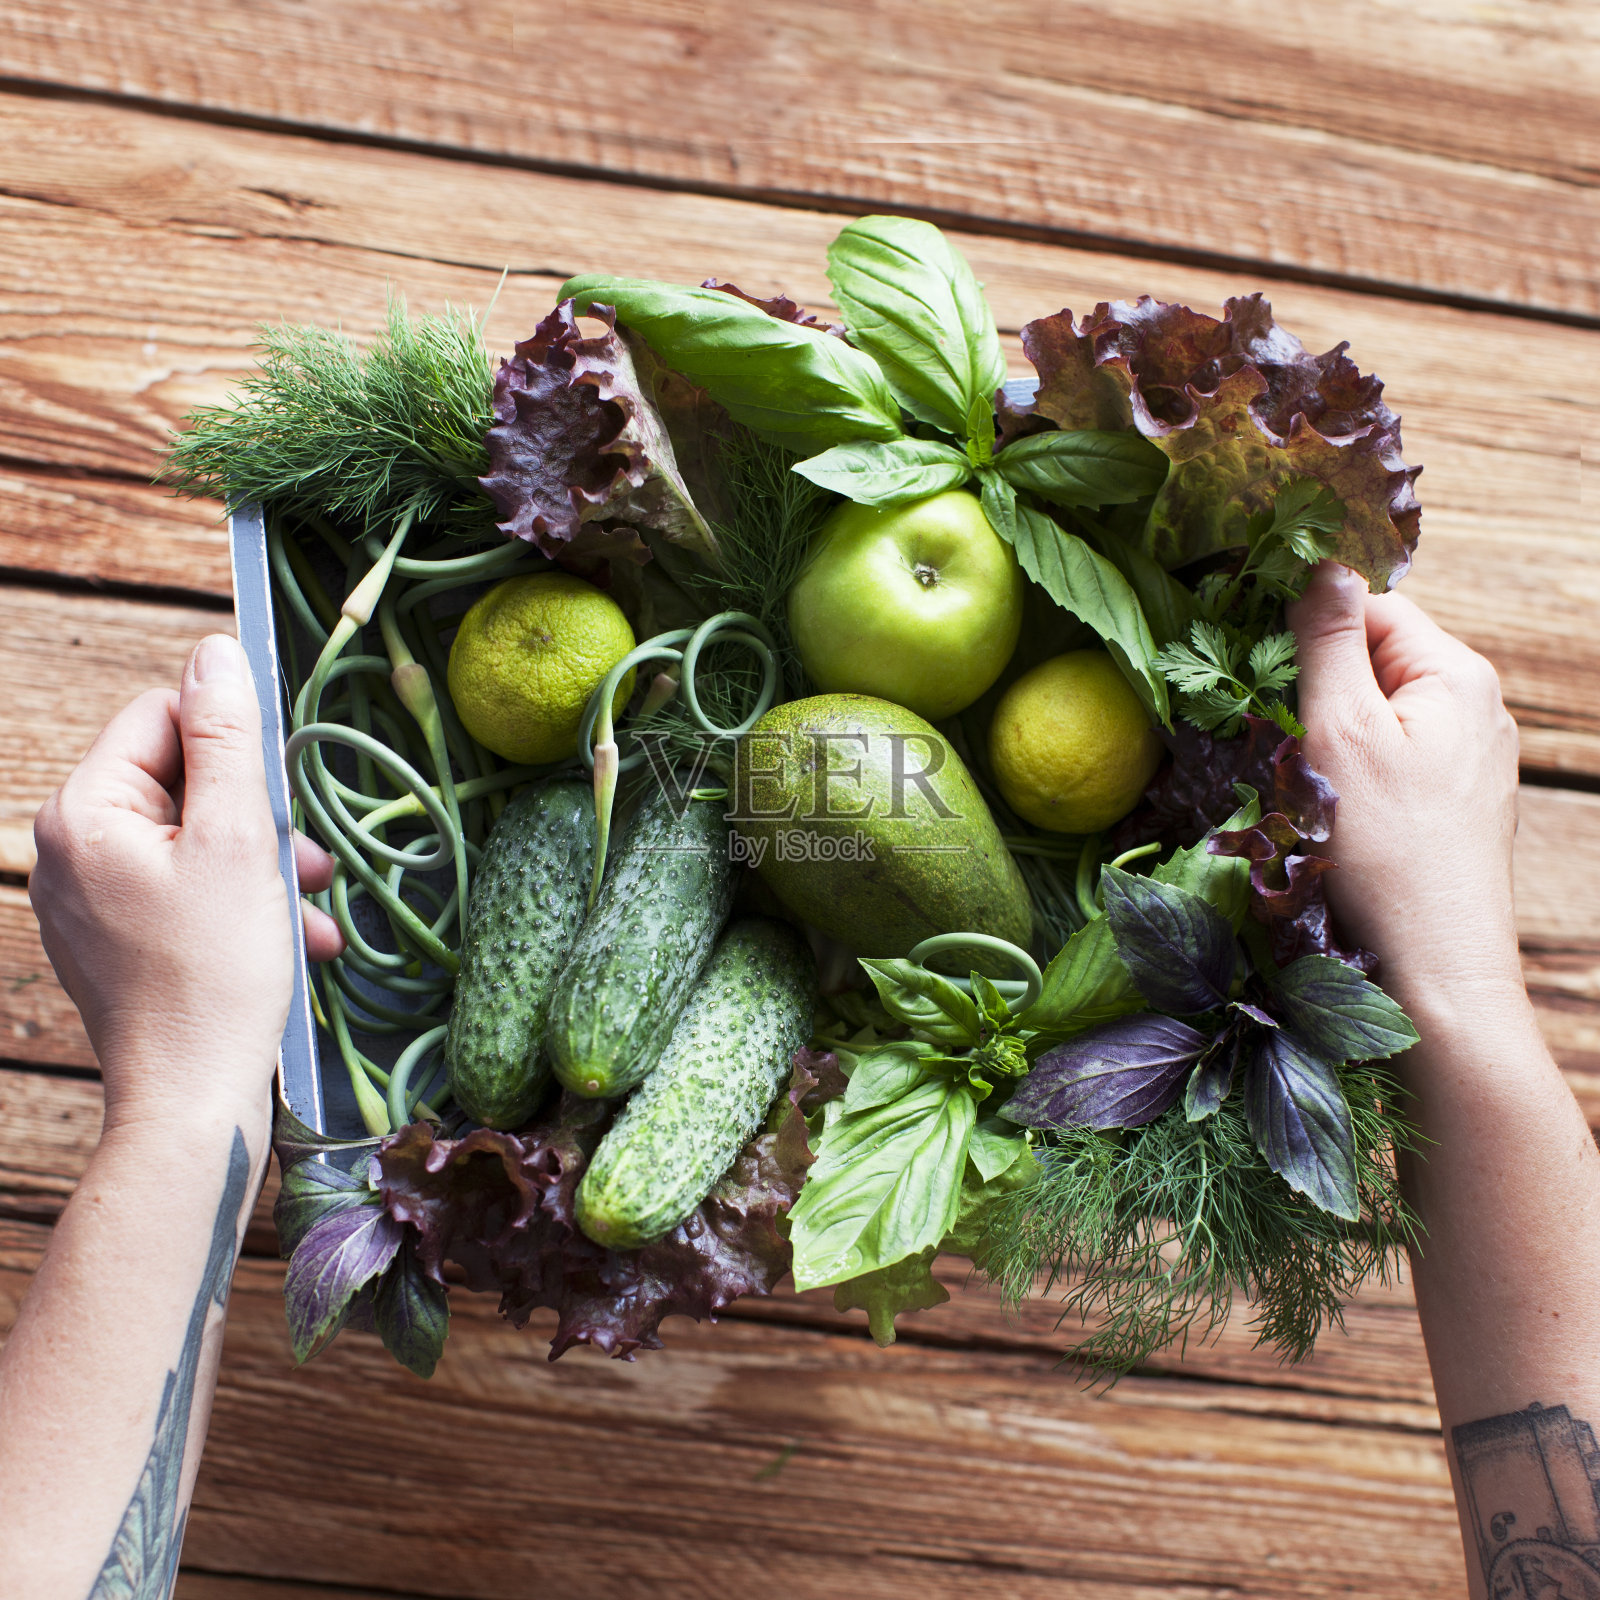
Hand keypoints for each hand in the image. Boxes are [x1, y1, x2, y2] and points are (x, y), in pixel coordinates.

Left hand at [30, 633, 343, 1133]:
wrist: (194, 1103)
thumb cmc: (214, 976)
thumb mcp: (236, 840)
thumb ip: (226, 739)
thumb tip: (215, 652)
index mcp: (84, 814)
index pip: (162, 718)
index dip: (233, 745)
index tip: (282, 792)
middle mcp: (71, 850)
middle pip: (181, 782)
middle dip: (257, 818)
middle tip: (307, 862)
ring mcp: (93, 900)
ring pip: (195, 841)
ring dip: (264, 866)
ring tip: (309, 909)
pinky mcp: (121, 942)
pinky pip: (188, 892)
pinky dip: (243, 906)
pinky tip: (294, 940)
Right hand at [1288, 563, 1523, 1028]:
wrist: (1434, 970)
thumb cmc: (1385, 849)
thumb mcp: (1341, 730)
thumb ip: (1329, 641)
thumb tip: (1320, 565)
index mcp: (1457, 675)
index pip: (1372, 609)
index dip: (1307, 625)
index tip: (1250, 658)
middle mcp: (1475, 710)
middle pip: (1373, 662)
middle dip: (1312, 686)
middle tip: (1267, 728)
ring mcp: (1466, 763)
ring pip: (1376, 716)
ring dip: (1324, 734)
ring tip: (1293, 777)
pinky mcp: (1449, 808)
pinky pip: (1388, 762)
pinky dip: (1347, 772)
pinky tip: (1325, 810)